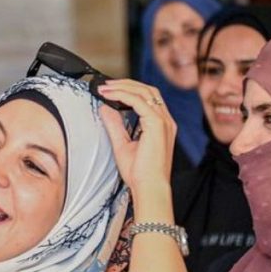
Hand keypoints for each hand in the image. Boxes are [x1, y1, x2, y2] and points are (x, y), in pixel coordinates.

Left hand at [99, 79, 177, 198]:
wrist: (149, 187)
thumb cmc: (140, 173)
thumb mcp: (122, 144)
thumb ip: (115, 125)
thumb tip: (105, 108)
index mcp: (161, 125)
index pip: (148, 98)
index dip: (129, 90)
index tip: (110, 91)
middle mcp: (165, 121)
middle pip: (148, 90)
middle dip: (126, 84)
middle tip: (105, 85)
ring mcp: (164, 121)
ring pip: (144, 92)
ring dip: (123, 87)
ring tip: (105, 88)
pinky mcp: (157, 124)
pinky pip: (139, 101)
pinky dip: (123, 95)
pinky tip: (110, 96)